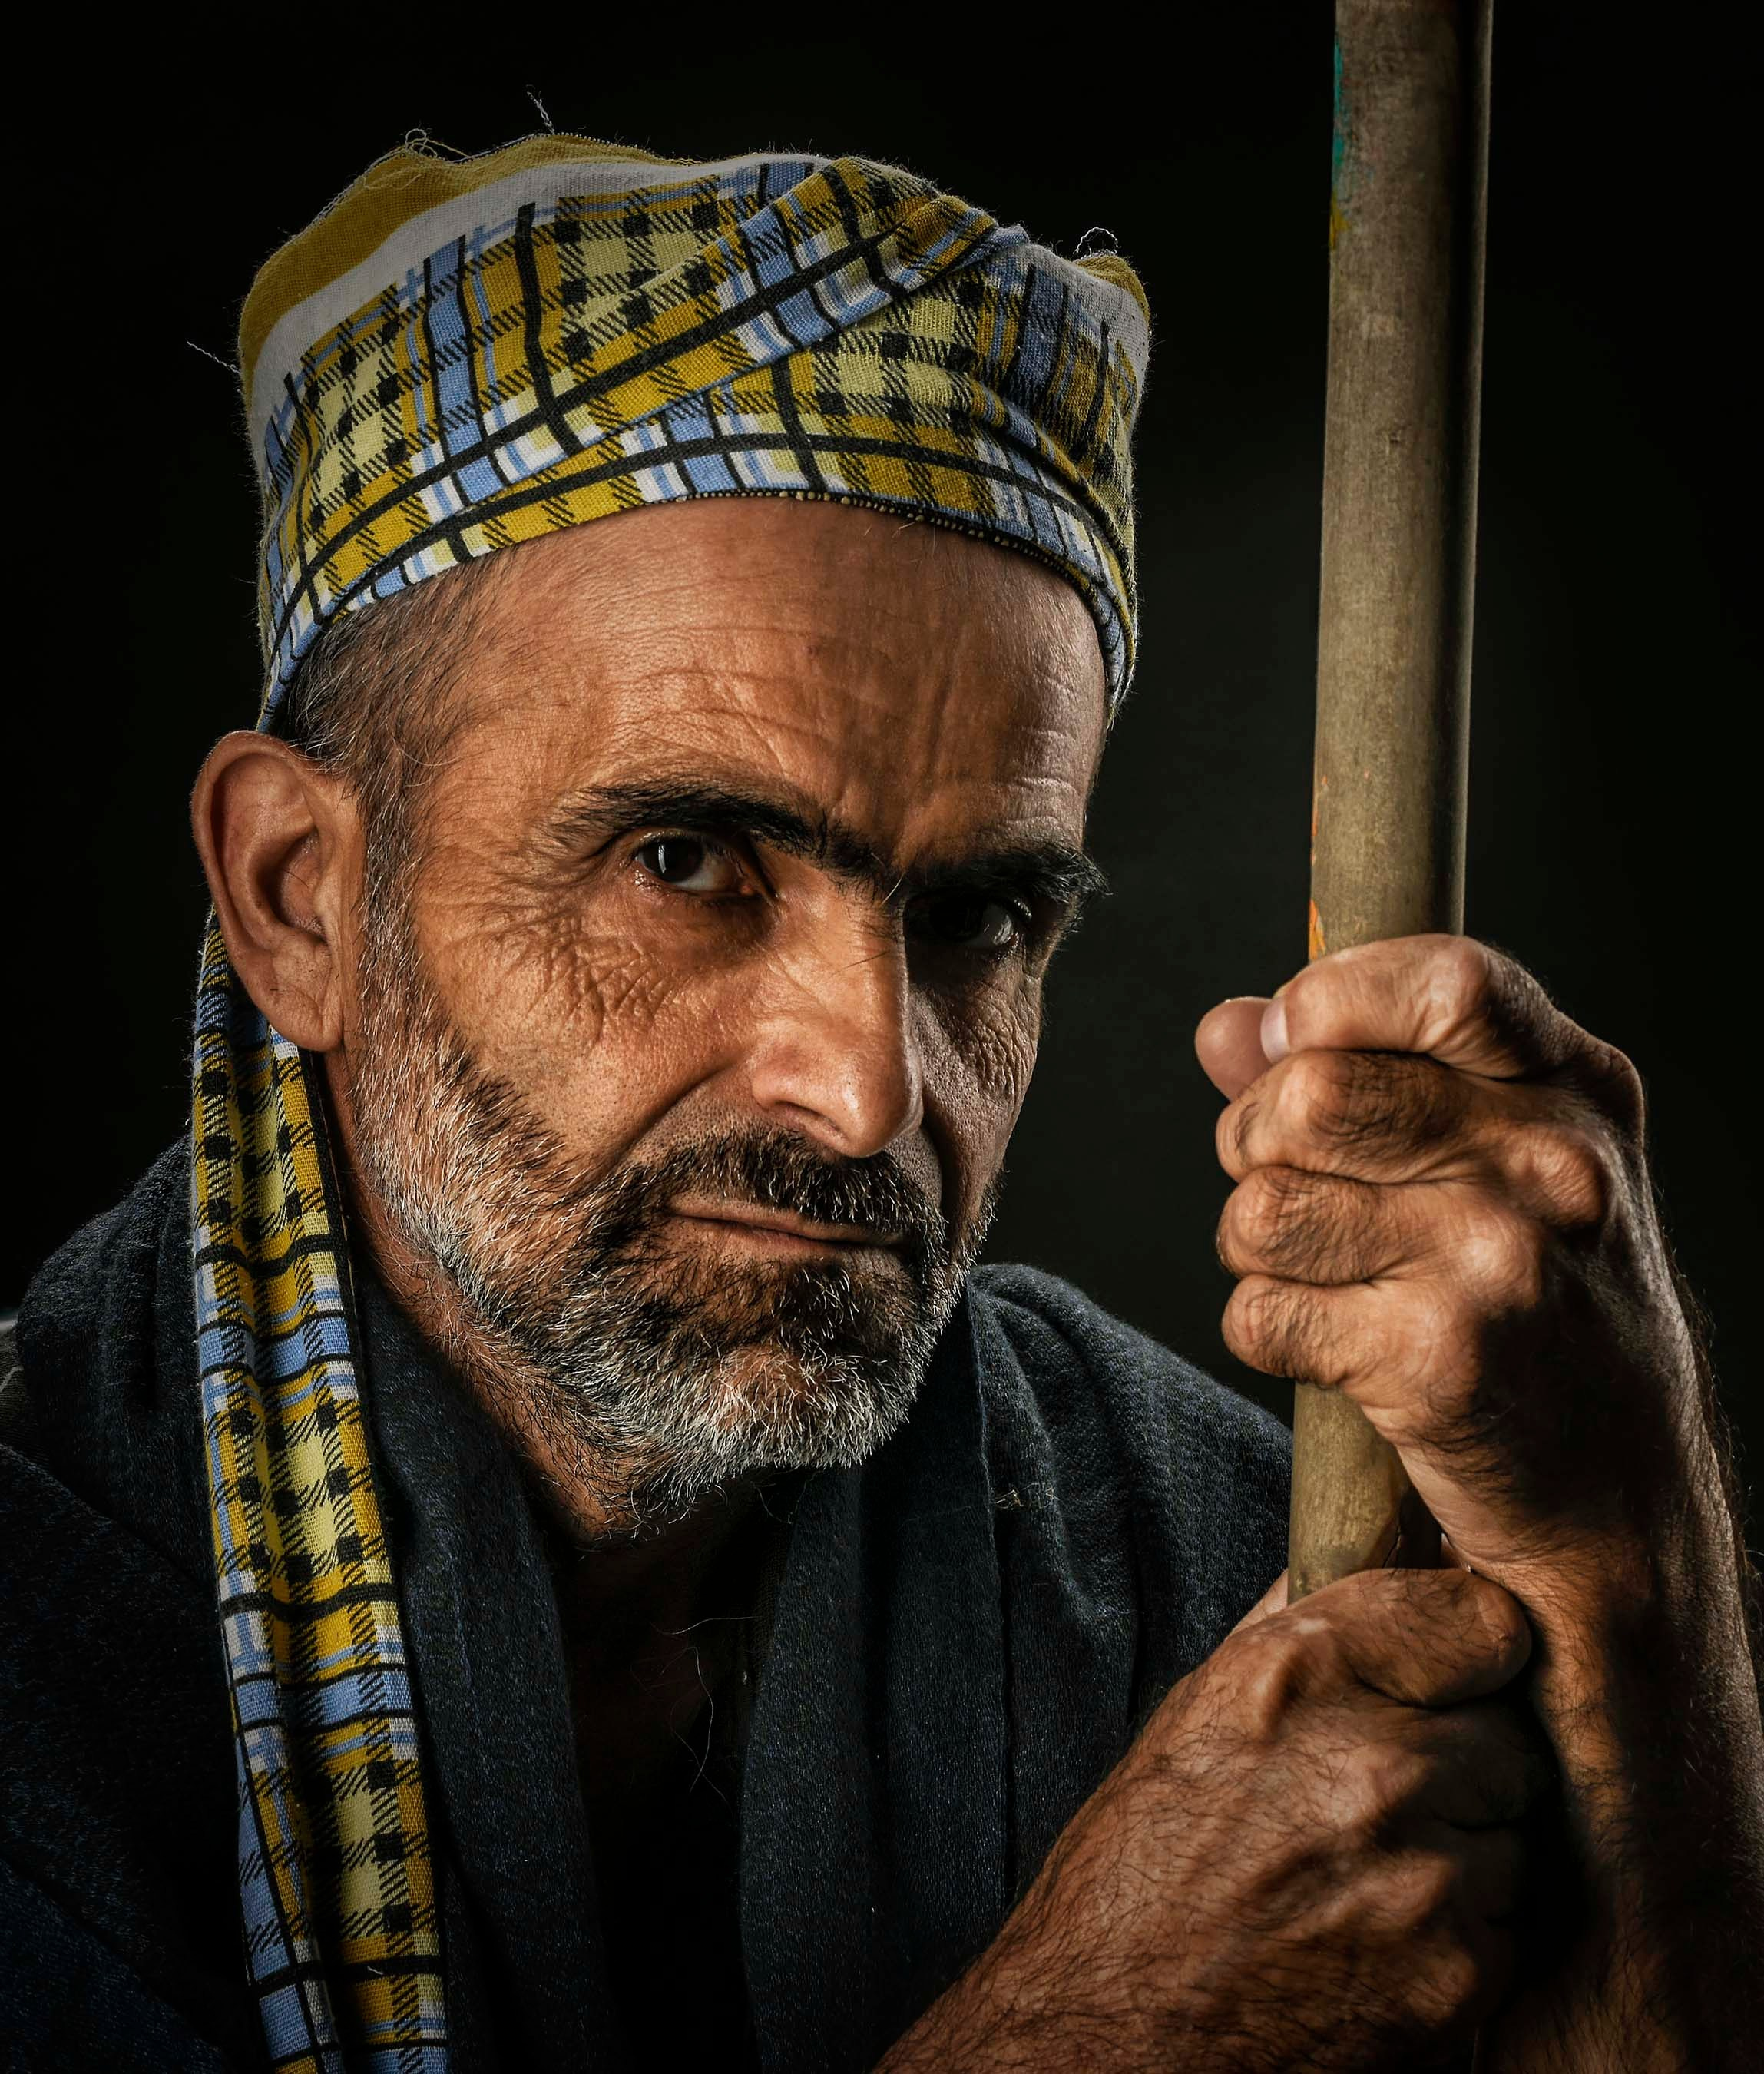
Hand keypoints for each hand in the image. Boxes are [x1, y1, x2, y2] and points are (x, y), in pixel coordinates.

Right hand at [881, 1565, 1549, 2072]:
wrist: (1113, 2035)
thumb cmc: (1142, 1870)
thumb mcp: (1199, 1713)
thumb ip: (1298, 1630)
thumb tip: (1369, 1549)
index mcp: (1300, 1674)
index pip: (1485, 1617)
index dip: (1475, 1647)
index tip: (1458, 1671)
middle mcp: (1373, 1761)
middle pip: (1510, 1730)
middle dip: (1466, 1762)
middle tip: (1386, 1799)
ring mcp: (1424, 1874)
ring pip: (1516, 1832)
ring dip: (1468, 1852)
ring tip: (1369, 1875)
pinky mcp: (1457, 1974)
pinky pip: (1509, 1925)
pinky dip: (1462, 1936)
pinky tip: (1376, 1939)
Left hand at [1197, 935, 1709, 1605]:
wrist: (1625, 1493)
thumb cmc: (1546, 1303)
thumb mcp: (1500, 1156)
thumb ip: (1362, 1066)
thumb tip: (1228, 1026)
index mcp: (1573, 1087)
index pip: (1441, 980)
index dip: (1329, 1000)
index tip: (1293, 1042)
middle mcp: (1549, 1162)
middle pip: (1306, 1095)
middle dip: (1255, 1141)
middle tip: (1293, 1186)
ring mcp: (1497, 1260)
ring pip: (1262, 1205)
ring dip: (1255, 1245)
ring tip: (1323, 1272)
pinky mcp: (1438, 1361)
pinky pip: (1260, 1311)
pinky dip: (1268, 1332)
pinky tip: (1338, 1347)